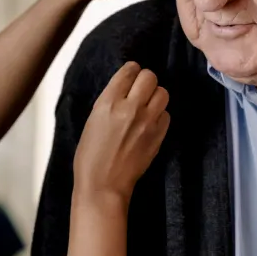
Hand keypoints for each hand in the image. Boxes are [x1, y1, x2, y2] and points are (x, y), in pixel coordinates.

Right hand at [73, 62, 169, 204]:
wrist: (104, 184)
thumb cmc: (90, 156)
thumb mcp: (93, 121)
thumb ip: (110, 102)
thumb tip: (124, 91)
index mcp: (108, 102)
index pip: (129, 71)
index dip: (132, 70)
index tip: (132, 75)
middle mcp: (130, 107)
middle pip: (150, 77)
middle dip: (145, 81)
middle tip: (140, 90)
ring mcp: (147, 122)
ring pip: (163, 93)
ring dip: (156, 96)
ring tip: (148, 105)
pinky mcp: (158, 136)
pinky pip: (167, 114)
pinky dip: (160, 115)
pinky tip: (151, 123)